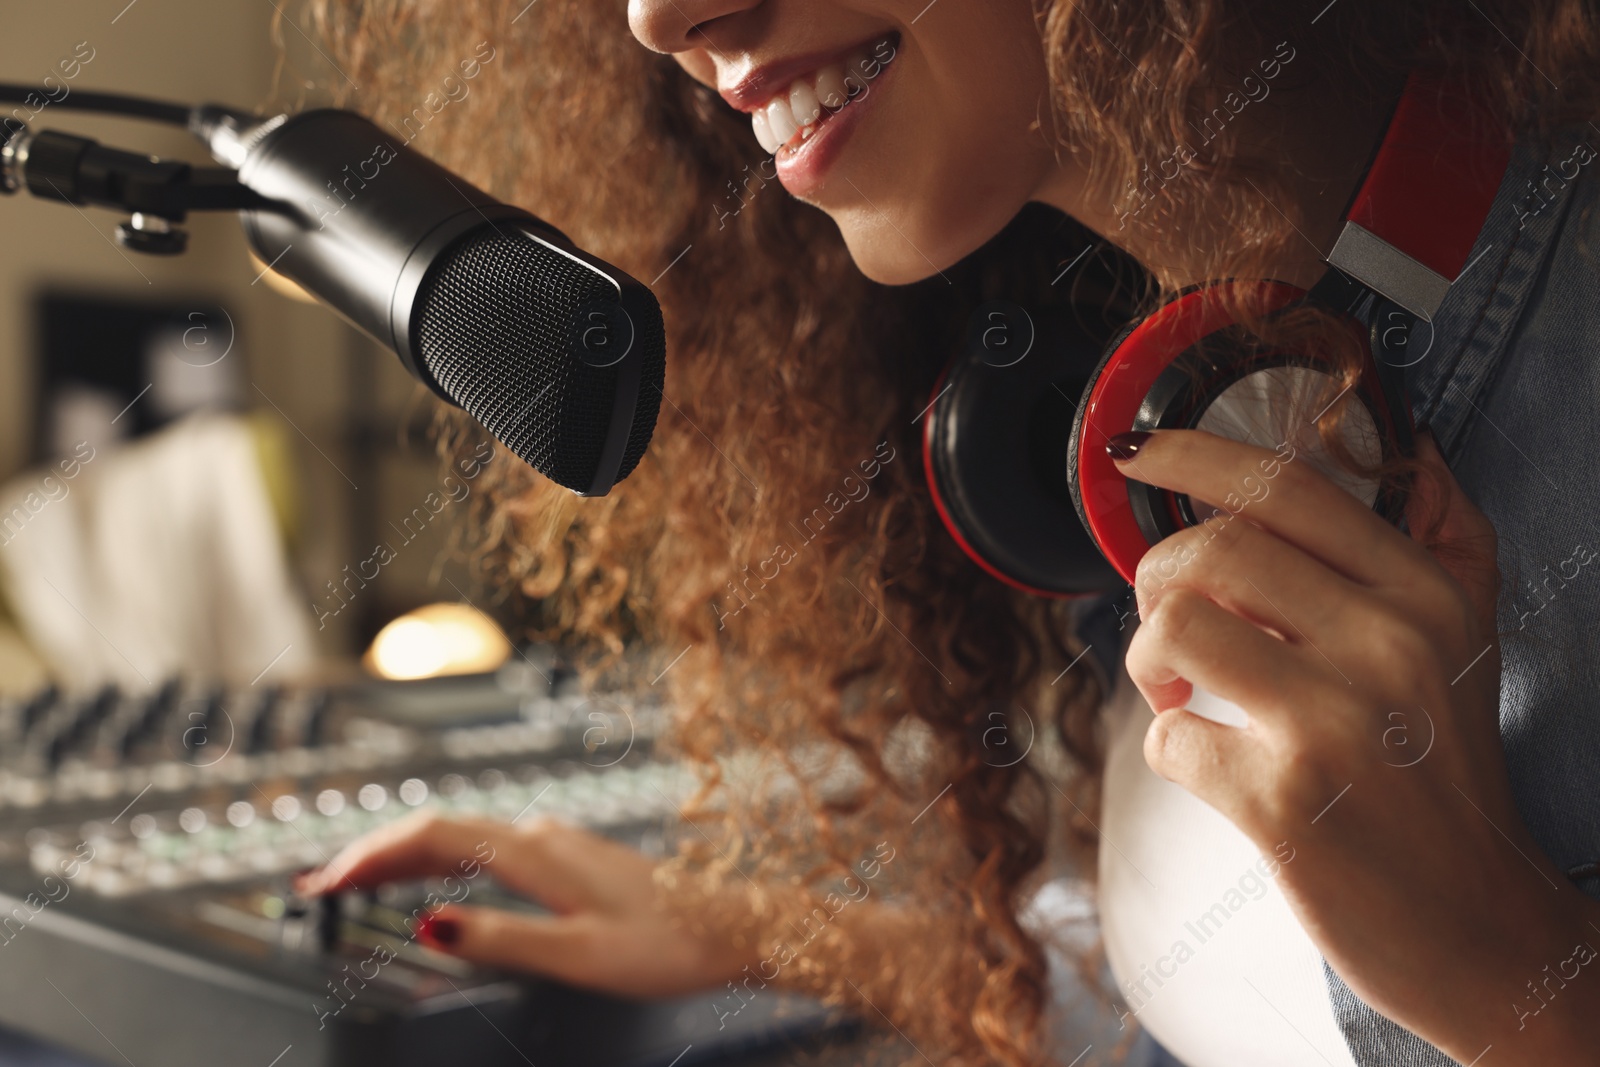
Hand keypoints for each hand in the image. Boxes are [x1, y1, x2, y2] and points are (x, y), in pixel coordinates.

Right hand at [295, 812, 759, 997]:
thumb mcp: (580, 955)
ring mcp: (556, 842)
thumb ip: (503, 937)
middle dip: (375, 850)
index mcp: (539, 854)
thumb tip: (431, 922)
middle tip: (320, 882)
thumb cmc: (669, 943)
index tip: (326, 881)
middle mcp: (543, 836)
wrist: (734, 925)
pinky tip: (433, 877)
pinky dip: (443, 858)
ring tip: (358, 879)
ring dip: (406, 853)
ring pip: (462, 834)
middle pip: (440, 828)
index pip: (434, 838)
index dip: (374, 855)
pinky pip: (486, 845)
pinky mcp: (568, 856)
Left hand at [1110, 429, 1599, 1062]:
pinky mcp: (1284, 801)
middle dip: (1155, 576)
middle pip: (1213, 550)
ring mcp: (1336, 723)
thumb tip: (1411, 444)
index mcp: (1423, 595)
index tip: (1134, 454)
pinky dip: (1164, 744)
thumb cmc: (1448, 777)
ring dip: (1146, 658)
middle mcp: (1388, 645)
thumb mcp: (1470, 645)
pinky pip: (1166, 736)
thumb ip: (1446, 539)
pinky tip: (1205, 761)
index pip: (1287, 487)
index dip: (1191, 454)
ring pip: (1175, 628)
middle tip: (1167, 620)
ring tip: (1176, 690)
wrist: (1481, 929)